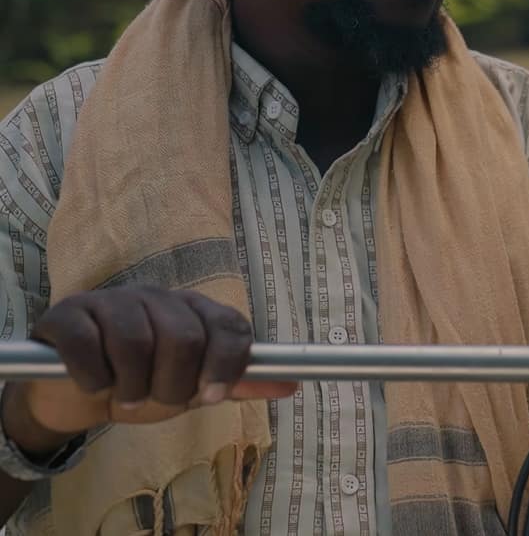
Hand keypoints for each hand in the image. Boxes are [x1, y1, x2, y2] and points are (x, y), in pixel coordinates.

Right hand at [5, 288, 296, 455]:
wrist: (74, 394)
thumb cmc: (141, 384)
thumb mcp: (193, 387)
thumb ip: (236, 383)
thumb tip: (292, 384)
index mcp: (193, 310)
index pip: (230, 325)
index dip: (227, 364)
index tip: (211, 396)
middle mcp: (157, 297)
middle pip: (184, 338)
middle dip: (171, 385)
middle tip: (152, 399)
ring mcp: (111, 301)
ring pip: (135, 342)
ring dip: (130, 386)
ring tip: (123, 396)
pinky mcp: (68, 314)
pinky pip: (87, 344)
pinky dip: (93, 376)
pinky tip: (93, 384)